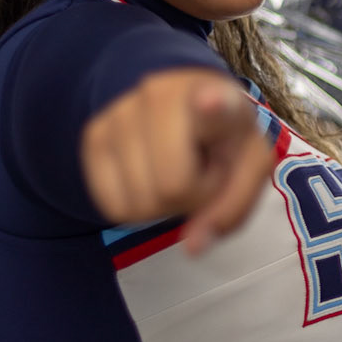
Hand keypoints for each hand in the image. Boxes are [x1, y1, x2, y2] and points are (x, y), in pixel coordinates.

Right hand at [80, 67, 274, 254]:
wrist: (184, 106)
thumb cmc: (222, 141)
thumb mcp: (248, 170)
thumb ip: (232, 208)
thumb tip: (193, 246)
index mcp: (219, 99)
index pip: (213, 103)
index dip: (211, 106)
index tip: (210, 101)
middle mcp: (164, 95)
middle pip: (172, 186)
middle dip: (191, 198)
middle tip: (199, 175)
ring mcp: (122, 112)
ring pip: (138, 203)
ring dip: (161, 205)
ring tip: (175, 171)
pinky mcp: (93, 134)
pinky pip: (110, 205)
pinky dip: (134, 208)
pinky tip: (149, 177)